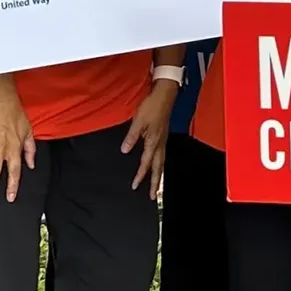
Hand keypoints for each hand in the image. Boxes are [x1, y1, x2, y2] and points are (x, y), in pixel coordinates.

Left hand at [123, 80, 176, 197]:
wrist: (165, 95)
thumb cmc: (151, 106)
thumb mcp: (138, 121)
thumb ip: (131, 137)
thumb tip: (124, 151)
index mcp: (153, 141)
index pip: (146, 163)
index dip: (140, 175)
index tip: (135, 186)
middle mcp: (160, 144)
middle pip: (158, 168)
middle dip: (155, 182)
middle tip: (152, 195)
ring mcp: (163, 140)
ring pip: (161, 162)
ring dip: (158, 175)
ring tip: (156, 185)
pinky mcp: (163, 136)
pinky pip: (162, 155)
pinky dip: (160, 164)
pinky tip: (157, 165)